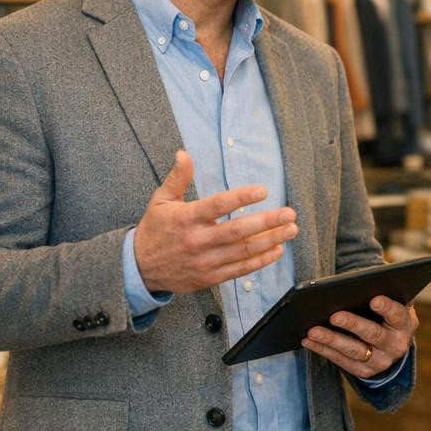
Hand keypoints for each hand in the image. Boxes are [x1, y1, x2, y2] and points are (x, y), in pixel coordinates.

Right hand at [132, 150, 298, 294]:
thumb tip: (184, 153)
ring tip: (290, 230)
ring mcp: (206, 261)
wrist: (140, 268)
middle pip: (238, 231)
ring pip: (244, 251)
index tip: (263, 190)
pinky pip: (240, 269)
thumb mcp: (160, 200)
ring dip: (271, 240)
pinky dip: (261, 260)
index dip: (242, 197)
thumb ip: (177, 178)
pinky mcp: (210, 277)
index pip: (218, 205)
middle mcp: (198, 240)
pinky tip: (277, 250)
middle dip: (267, 222)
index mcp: (186, 218)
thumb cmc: (154, 230)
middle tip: (289, 213)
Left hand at [303, 296, 418, 378]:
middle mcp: (396, 346)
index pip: (397, 315)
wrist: (391, 343)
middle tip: (334, 316)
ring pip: (353, 350)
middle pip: (373, 334)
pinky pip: (340, 361)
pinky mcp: (364, 371)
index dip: (386, 308)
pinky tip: (309, 340)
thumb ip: (385, 292)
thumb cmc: (387, 314)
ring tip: (313, 331)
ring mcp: (380, 361)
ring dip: (331, 340)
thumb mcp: (394, 302)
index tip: (374, 300)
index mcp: (405, 324)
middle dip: (353, 324)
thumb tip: (362, 283)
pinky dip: (323, 350)